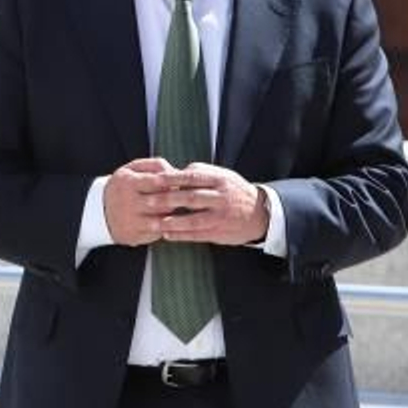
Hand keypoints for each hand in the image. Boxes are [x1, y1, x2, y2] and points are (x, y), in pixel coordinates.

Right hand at [103, 158, 181, 245]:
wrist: (99, 211)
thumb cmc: (123, 186)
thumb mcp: (133, 168)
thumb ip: (155, 165)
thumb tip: (177, 172)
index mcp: (128, 183)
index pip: (158, 181)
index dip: (175, 181)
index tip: (186, 181)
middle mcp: (128, 203)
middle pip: (163, 202)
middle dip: (179, 199)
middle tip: (190, 196)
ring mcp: (131, 221)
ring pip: (163, 219)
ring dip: (175, 215)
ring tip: (182, 209)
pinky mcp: (134, 236)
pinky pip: (158, 233)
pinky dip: (168, 227)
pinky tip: (174, 222)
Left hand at [153, 162, 269, 245]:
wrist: (260, 213)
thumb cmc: (233, 191)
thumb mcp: (222, 176)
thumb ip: (200, 173)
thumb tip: (175, 171)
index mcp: (220, 180)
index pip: (192, 178)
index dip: (172, 179)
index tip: (153, 180)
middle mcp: (221, 198)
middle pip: (191, 198)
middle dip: (167, 201)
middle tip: (147, 202)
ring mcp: (221, 216)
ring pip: (194, 220)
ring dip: (172, 222)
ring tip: (154, 222)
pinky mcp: (220, 232)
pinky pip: (198, 235)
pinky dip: (181, 236)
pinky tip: (167, 235)